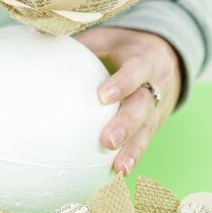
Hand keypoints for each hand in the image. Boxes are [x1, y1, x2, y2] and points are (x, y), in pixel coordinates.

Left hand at [75, 26, 181, 174]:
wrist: (169, 55)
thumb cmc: (127, 47)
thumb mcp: (110, 37)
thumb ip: (85, 44)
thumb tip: (43, 42)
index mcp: (145, 60)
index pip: (135, 71)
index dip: (122, 84)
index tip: (101, 97)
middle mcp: (157, 85)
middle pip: (143, 106)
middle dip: (126, 125)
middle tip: (106, 141)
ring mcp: (159, 108)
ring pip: (147, 130)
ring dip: (132, 150)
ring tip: (117, 168)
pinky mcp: (156, 124)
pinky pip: (146, 142)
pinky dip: (133, 158)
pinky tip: (118, 174)